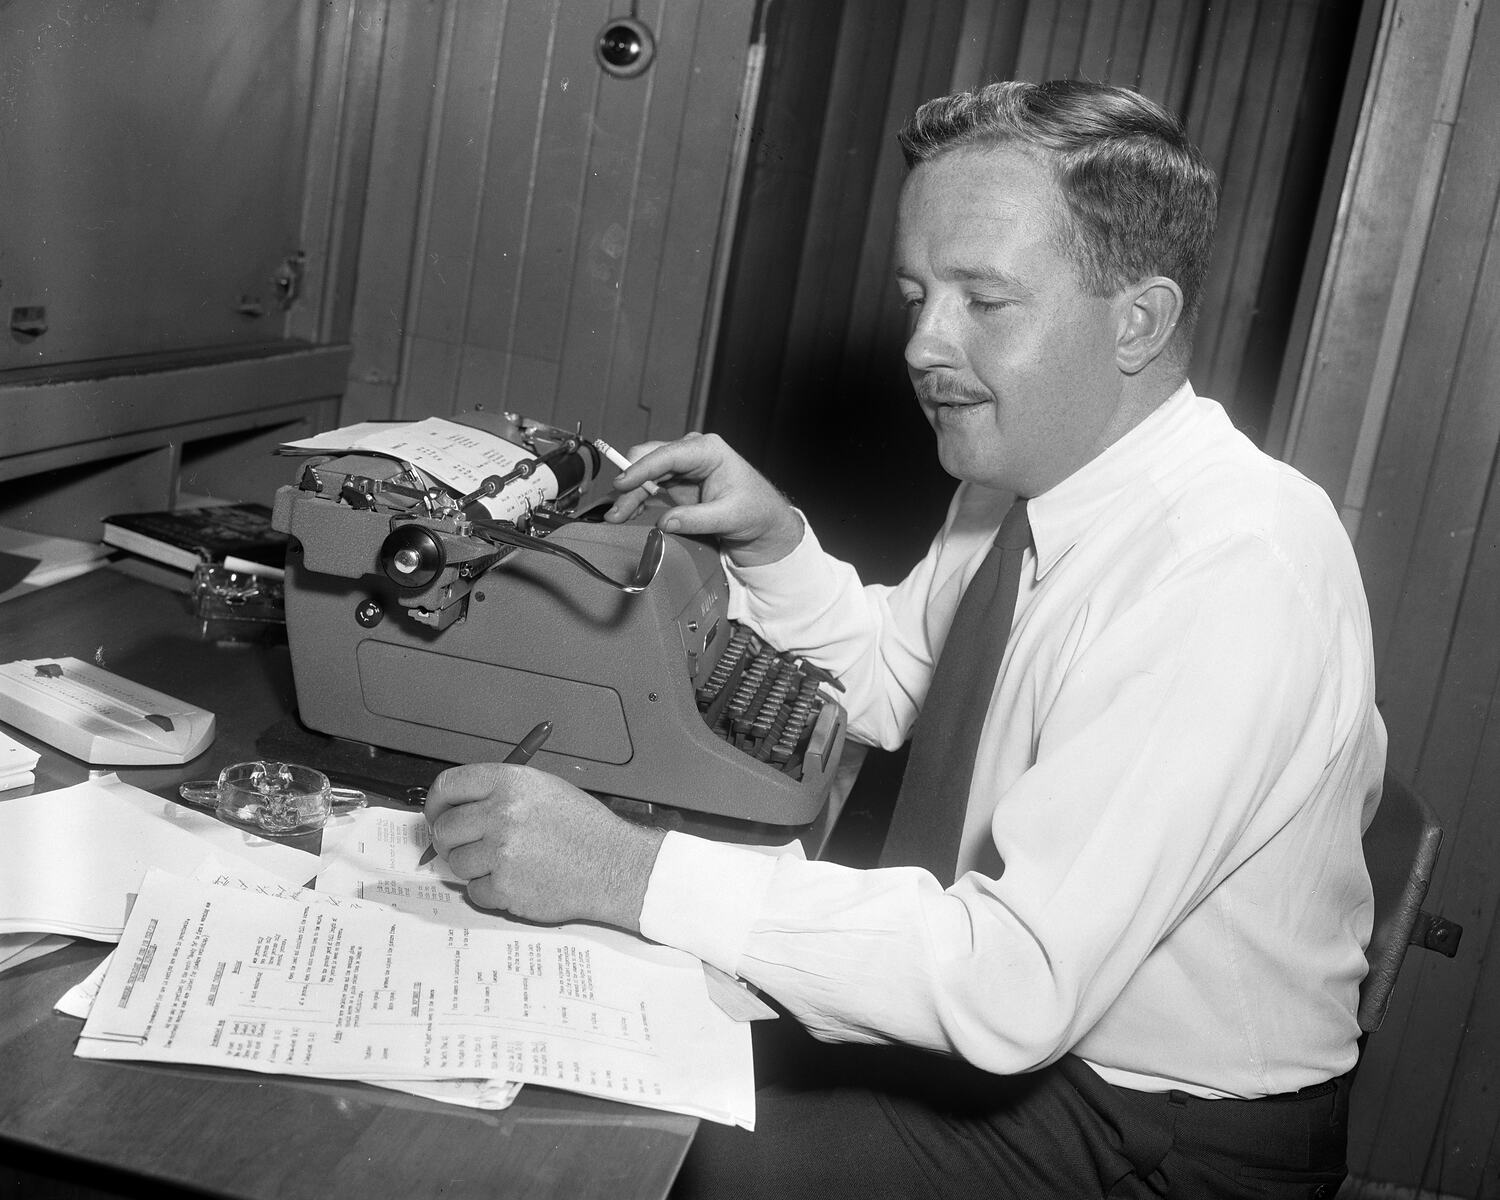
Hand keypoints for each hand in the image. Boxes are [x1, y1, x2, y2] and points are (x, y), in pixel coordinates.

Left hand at [425, 763, 666, 929]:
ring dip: (473, 867)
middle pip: (445, 828)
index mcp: (510, 783)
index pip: (448, 786)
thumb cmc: (583, 828)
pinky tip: (517, 880)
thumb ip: (498, 794)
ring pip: (457, 863)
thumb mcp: (543, 789)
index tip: (436, 816)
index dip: (435, 804)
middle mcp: (502, 814)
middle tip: (466, 846)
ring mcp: (502, 853)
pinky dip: (490, 891)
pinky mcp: (505, 888)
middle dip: (449, 840)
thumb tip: (455, 809)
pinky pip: (474, 892)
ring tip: (504, 864)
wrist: (615, 864)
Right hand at [603, 432, 803, 565]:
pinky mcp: (676, 482)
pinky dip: (636, 500)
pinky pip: (648, 487)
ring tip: (615, 517)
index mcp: (708, 450)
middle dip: (630, 484)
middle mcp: (691, 453)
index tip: (623, 483)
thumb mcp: (731, 517)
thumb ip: (697, 519)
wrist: (763, 522)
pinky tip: (625, 514)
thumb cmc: (755, 511)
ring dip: (628, 495)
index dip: (641, 468)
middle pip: (649, 460)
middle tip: (616, 510)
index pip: (667, 455)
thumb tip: (664, 522)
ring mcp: (681, 467)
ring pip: (644, 474)